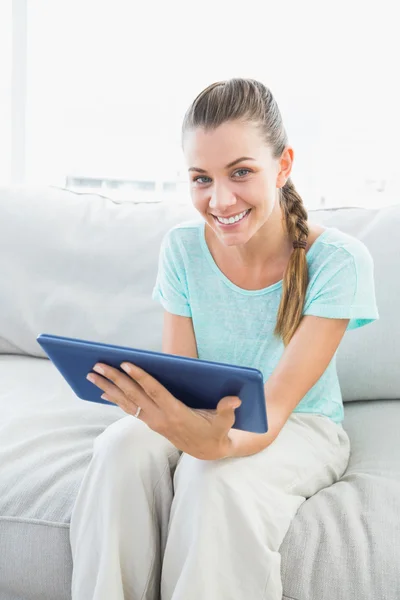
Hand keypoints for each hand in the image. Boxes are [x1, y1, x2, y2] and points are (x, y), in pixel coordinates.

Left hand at [86, 362, 241, 459]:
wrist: (208, 452)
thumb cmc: (216, 431)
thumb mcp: (225, 422)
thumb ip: (228, 410)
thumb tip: (235, 399)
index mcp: (175, 412)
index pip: (154, 391)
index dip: (140, 377)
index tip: (126, 364)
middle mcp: (159, 417)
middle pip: (133, 395)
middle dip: (114, 379)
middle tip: (97, 366)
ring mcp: (152, 421)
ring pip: (126, 402)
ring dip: (108, 387)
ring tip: (91, 375)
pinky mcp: (150, 422)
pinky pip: (129, 409)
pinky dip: (115, 399)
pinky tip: (103, 391)